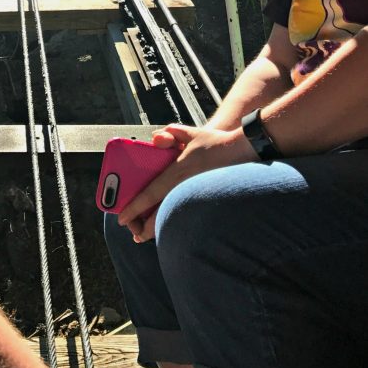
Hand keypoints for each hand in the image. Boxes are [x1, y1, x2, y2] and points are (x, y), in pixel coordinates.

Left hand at [117, 124, 255, 242]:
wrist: (247, 151)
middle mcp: (186, 186)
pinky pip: (188, 215)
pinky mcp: (209, 201)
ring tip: (148, 235)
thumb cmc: (217, 142)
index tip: (121, 217)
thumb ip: (171, 132)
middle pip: (160, 213)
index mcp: (178, 171)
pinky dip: (177, 222)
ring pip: (174, 218)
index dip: (134, 207)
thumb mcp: (191, 132)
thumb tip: (155, 138)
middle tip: (134, 233)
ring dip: (160, 229)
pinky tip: (172, 227)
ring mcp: (198, 195)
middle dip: (144, 227)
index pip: (151, 193)